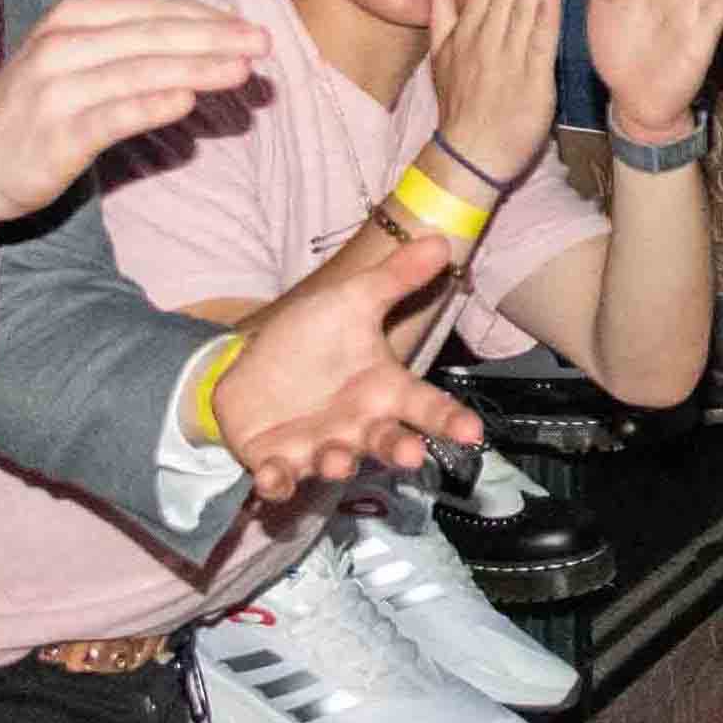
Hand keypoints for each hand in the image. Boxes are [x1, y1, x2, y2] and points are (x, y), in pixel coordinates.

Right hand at [0, 0, 265, 245]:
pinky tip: (186, 100)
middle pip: (150, 36)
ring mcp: (56, 91)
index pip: (148, 10)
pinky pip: (110, 116)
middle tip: (264, 41)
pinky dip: (148, 105)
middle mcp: (61, 47)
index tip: (249, 25)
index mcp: (69, 18)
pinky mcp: (56, 136)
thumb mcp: (67, 37)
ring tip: (243, 69)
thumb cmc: (31, 97)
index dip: (203, 17)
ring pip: (137, 72)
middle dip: (212, 37)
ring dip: (195, 68)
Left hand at [213, 229, 477, 502]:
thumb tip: (440, 240)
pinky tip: (273, 478)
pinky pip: (280, 478)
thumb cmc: (311, 340)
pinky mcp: (278, 461)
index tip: (472, 432)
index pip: (426, 406)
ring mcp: (319, 447)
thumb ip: (395, 279)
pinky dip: (277, 482)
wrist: (250, 366)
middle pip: (387, 442)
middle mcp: (359, 426)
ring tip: (338, 458)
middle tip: (410, 454)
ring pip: (337, 462)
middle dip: (399, 449)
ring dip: (338, 464)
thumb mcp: (350, 302)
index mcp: (383, 390)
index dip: (449, 420)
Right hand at [422, 0, 559, 197]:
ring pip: (521, 7)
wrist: (471, 153)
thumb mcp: (441, 56)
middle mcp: (486, 39)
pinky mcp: (532, 79)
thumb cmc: (460, 105)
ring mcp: (509, 58)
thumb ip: (440, 12)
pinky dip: (545, 16)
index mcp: (466, 31)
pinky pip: (539, 42)